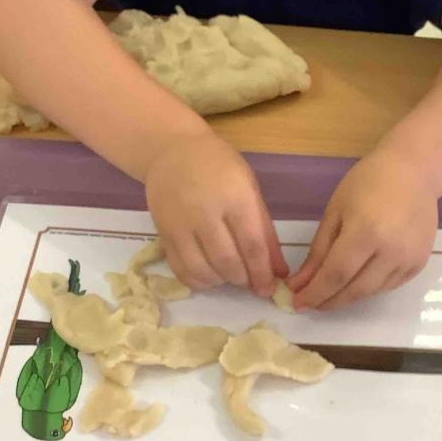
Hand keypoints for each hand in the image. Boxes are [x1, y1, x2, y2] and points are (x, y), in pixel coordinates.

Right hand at [145, 131, 287, 296]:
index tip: (269, 289)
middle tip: (249, 281)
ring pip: (202, 270)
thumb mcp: (250, 190)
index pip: (252, 244)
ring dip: (220, 282)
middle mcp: (206, 212)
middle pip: (227, 261)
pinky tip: (209, 275)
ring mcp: (180, 224)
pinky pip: (180, 268)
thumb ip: (265, 231)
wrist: (172, 150)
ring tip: (230, 276)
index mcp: (235, 197)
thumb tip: (279, 271)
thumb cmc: (220, 167)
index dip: (262, 272)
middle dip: (243, 279)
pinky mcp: (162, 233)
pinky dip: (197, 280)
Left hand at [288, 147, 436, 310]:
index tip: (297, 302)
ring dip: (348, 296)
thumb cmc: (368, 183)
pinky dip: (370, 288)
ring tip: (331, 292)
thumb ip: (318, 251)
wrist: (413, 171)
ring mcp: (409, 259)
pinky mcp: (420, 262)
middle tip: (311, 303)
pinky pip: (389, 285)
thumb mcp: (335, 212)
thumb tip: (300, 283)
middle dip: (329, 301)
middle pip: (355, 290)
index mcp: (365, 232)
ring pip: (372, 292)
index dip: (315, 293)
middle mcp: (391, 251)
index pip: (335, 275)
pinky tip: (357, 281)